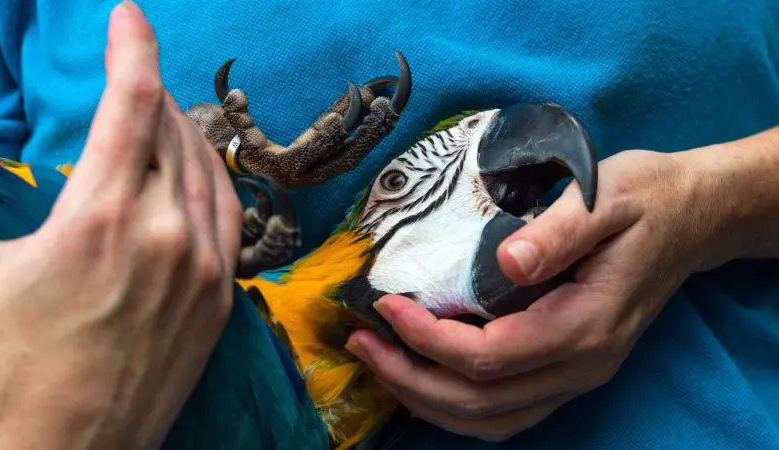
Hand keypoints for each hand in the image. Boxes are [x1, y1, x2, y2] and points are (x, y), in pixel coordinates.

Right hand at [0, 2, 240, 448]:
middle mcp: (166, 234)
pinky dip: (213, 182)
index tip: (128, 16)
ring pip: (209, 171)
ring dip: (186, 133)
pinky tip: (197, 174)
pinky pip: (230, 218)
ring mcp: (204, 269)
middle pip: (173, 131)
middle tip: (131, 78)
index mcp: (100, 217)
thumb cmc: (4, 372)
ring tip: (161, 120)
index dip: (131, 47)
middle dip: (151, 92)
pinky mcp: (221, 301)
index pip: (131, 102)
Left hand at [347, 148, 726, 440]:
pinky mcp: (568, 366)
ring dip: (427, 398)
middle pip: (481, 402)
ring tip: (379, 361)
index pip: (489, 357)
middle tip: (361, 341)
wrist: (692, 215)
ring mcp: (577, 373)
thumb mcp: (606, 196)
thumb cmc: (645, 198)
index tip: (385, 305)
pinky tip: (423, 373)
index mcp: (586, 326)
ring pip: (492, 419)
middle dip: (410, 377)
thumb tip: (508, 263)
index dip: (427, 339)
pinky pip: (505, 408)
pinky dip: (456, 402)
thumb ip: (559, 231)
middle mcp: (581, 365)